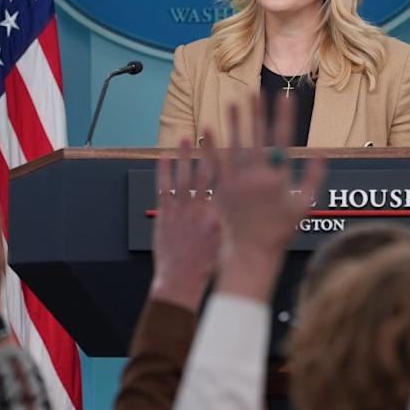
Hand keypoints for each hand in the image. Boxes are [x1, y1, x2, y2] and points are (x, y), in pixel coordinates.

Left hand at [151, 139, 220, 310]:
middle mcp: (200, 209)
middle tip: (212, 129)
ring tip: (186, 137)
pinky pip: (163, 187)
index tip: (236, 142)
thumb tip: (245, 201)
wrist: (180, 280)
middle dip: (209, 150)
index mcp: (219, 216)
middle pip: (206, 173)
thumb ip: (233, 219)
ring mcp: (181, 211)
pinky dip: (164, 171)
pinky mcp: (164, 214)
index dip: (231, 161)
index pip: (226, 183)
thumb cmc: (207, 265)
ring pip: (183, 176)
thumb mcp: (227, 241)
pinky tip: (165, 156)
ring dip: (185, 155)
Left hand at [204, 94, 325, 301]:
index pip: (283, 139)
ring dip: (234, 122)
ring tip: (233, 100)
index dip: (284, 115)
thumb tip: (322, 152)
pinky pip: (216, 162)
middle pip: (257, 136)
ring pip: (235, 145)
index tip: (286, 96)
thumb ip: (314, 177)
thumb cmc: (281, 231)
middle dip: (257, 112)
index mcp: (278, 178)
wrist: (251, 252)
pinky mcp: (221, 189)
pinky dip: (212, 145)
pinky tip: (209, 127)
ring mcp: (236, 182)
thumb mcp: (304, 205)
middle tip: (256, 90)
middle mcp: (256, 176)